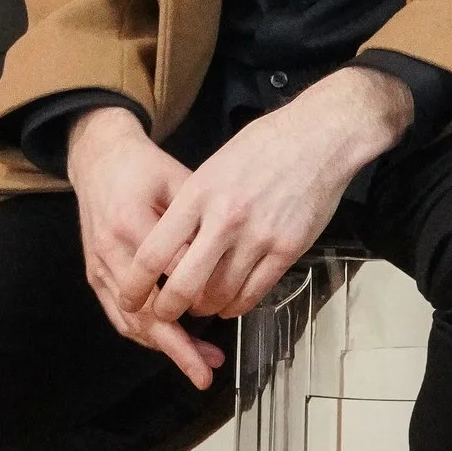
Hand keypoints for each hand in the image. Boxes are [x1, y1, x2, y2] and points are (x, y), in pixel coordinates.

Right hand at [65, 106, 227, 389]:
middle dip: (178, 345)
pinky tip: (175, 347)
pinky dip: (146, 338)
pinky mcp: (95, 275)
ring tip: (200, 364)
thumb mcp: (178, 178)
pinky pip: (118, 317)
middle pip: (146, 310)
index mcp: (132, 222)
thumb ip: (200, 216)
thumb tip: (231, 254)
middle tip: (207, 369)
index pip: (171, 272)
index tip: (229, 310)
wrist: (99, 159)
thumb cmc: (144, 168)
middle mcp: (111, 250)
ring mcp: (99, 266)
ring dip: (165, 348)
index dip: (200, 294)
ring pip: (130, 322)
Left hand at [137, 67, 411, 331]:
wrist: (320, 136)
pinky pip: (255, 293)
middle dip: (169, 309)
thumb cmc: (265, 145)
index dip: (137, 284)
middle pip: (184, 285)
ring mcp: (259, 236)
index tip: (131, 297)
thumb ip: (192, 206)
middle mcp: (225, 219)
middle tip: (166, 314)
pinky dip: (239, 305)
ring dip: (208, 307)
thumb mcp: (214, 167)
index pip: (154, 252)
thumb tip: (172, 245)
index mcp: (199, 194)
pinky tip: (233, 301)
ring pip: (221, 295)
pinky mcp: (288, 249)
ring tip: (203, 305)